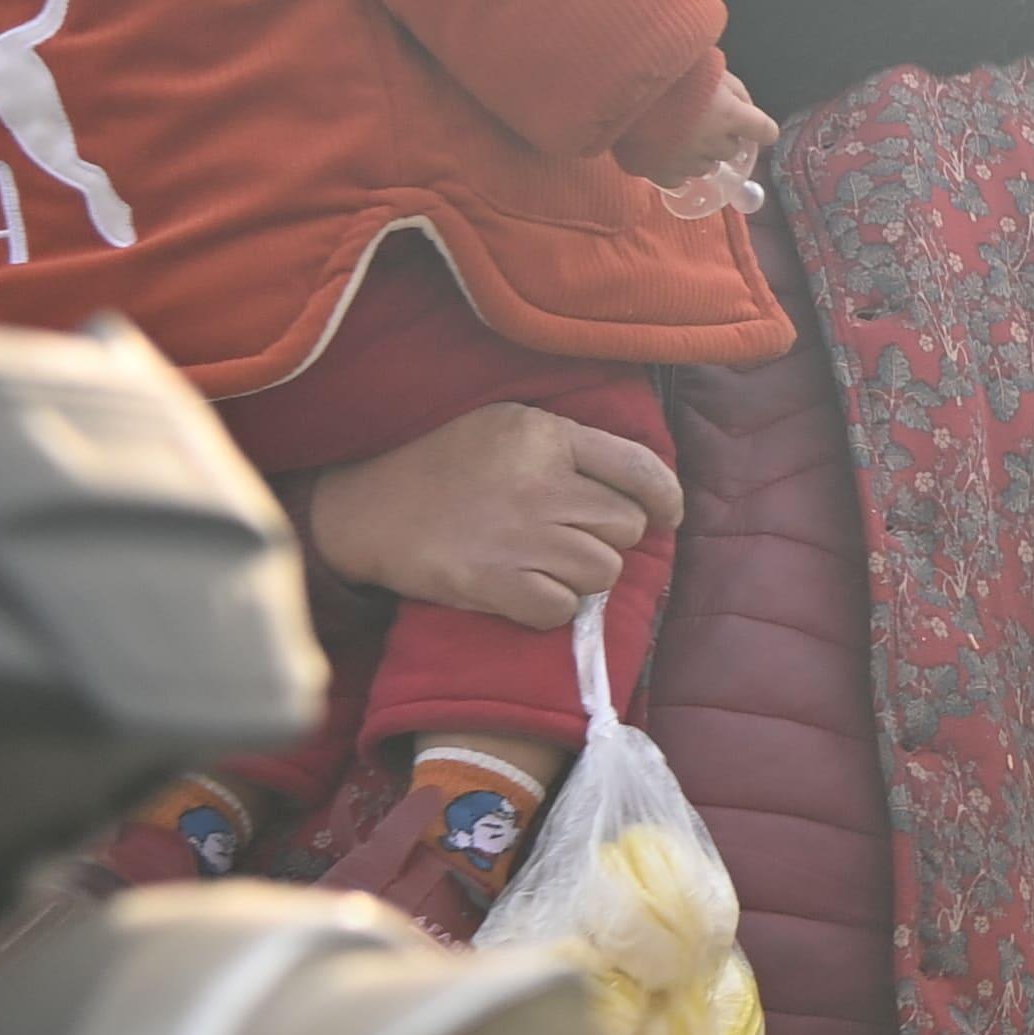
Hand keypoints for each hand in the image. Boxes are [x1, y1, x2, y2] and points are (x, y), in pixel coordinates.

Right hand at [302, 400, 690, 631]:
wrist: (367, 508)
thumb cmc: (444, 464)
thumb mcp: (507, 425)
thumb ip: (570, 446)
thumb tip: (641, 488)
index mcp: (545, 434)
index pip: (640, 467)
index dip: (666, 498)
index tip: (667, 515)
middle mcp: (539, 483)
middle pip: (626, 528)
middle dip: (609, 539)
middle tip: (571, 538)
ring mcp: (518, 535)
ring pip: (603, 572)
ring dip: (583, 576)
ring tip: (545, 563)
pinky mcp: (492, 583)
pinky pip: (561, 609)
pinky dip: (550, 608)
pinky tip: (525, 591)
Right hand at [628, 68, 779, 189]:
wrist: (619, 79)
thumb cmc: (669, 67)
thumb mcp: (710, 65)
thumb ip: (733, 88)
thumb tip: (746, 107)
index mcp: (728, 115)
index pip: (764, 131)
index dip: (760, 129)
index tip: (754, 128)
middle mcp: (711, 142)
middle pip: (731, 150)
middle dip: (722, 137)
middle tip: (702, 120)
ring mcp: (686, 160)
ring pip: (705, 166)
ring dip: (699, 153)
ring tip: (678, 133)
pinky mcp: (660, 172)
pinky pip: (678, 179)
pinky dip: (675, 168)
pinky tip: (663, 150)